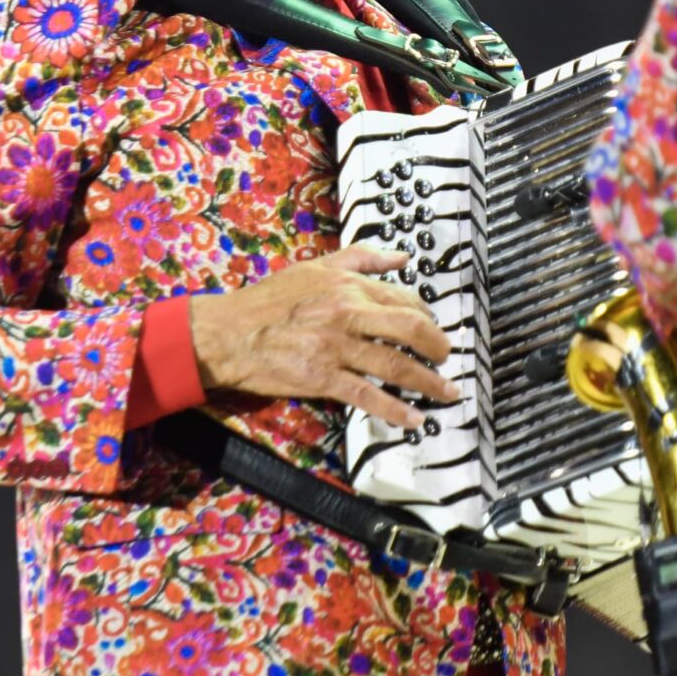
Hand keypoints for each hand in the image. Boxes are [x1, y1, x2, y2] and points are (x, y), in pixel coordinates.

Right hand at [187, 248, 459, 430]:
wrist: (229, 333)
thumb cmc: (270, 300)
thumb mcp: (315, 267)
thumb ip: (361, 258)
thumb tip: (402, 257)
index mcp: (348, 286)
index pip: (403, 299)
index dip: (427, 316)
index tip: (435, 329)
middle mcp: (347, 313)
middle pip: (410, 329)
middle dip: (437, 347)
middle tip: (447, 358)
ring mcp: (336, 347)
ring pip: (394, 364)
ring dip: (427, 381)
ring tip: (445, 392)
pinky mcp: (322, 378)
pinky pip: (367, 395)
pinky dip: (394, 409)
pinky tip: (413, 418)